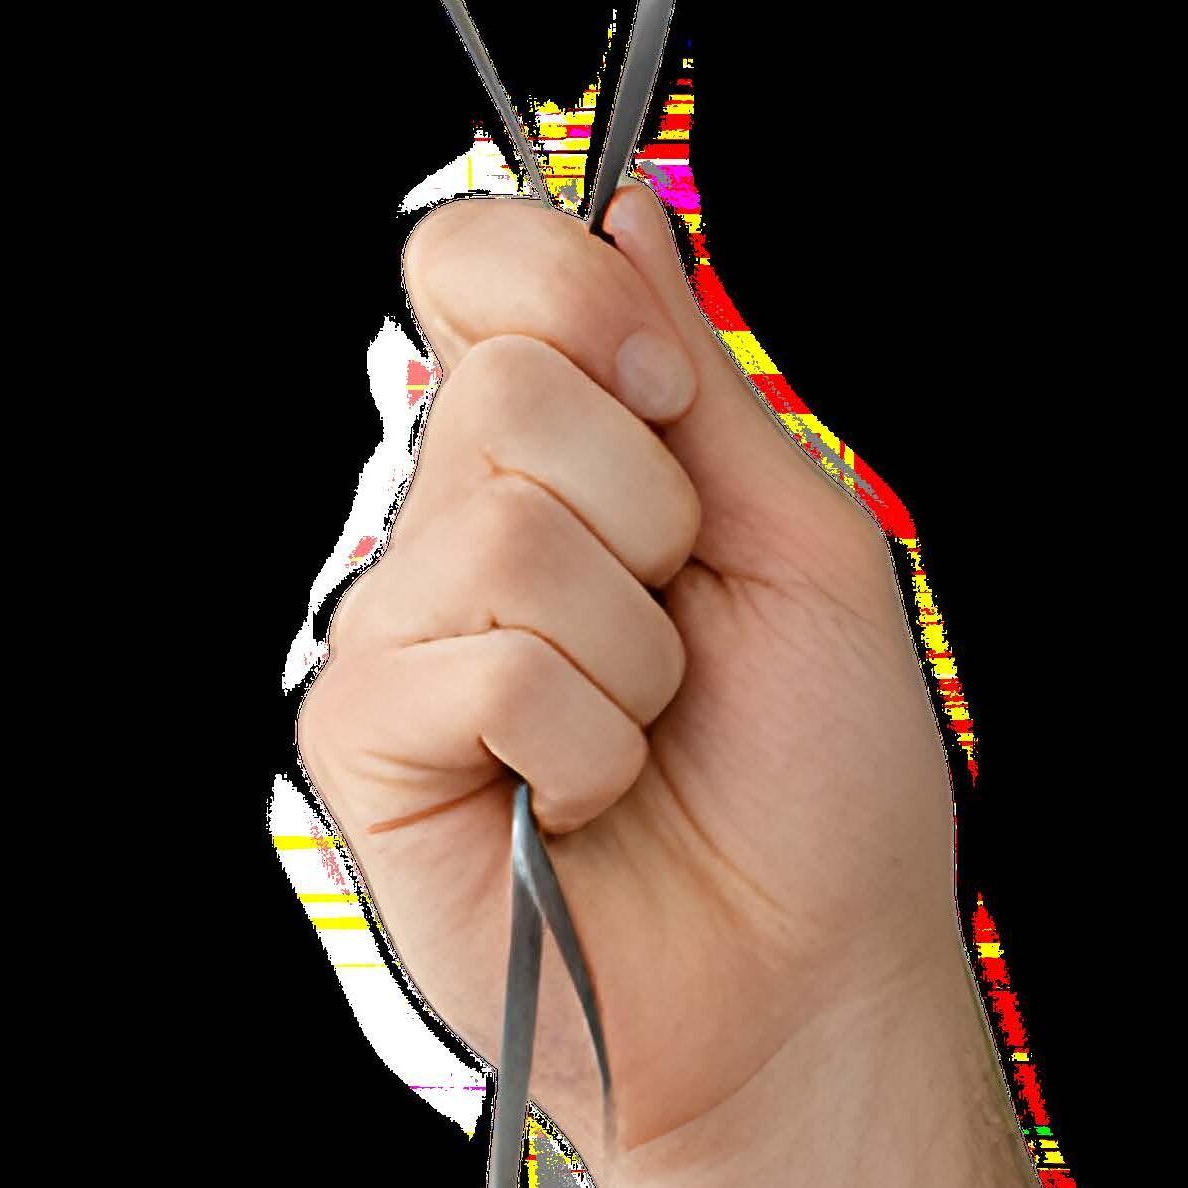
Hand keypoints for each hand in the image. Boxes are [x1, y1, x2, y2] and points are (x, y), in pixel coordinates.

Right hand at [293, 173, 975, 1187]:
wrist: (814, 989)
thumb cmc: (821, 784)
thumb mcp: (796, 531)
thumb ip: (695, 369)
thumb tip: (623, 198)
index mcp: (554, 454)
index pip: (470, 263)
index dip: (562, 289)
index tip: (664, 393)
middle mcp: (455, 526)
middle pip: (499, 385)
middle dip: (644, 506)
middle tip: (677, 620)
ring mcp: (401, 637)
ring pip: (501, 528)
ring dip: (629, 645)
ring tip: (642, 727)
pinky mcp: (366, 749)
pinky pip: (482, 662)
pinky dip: (580, 735)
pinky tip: (584, 795)